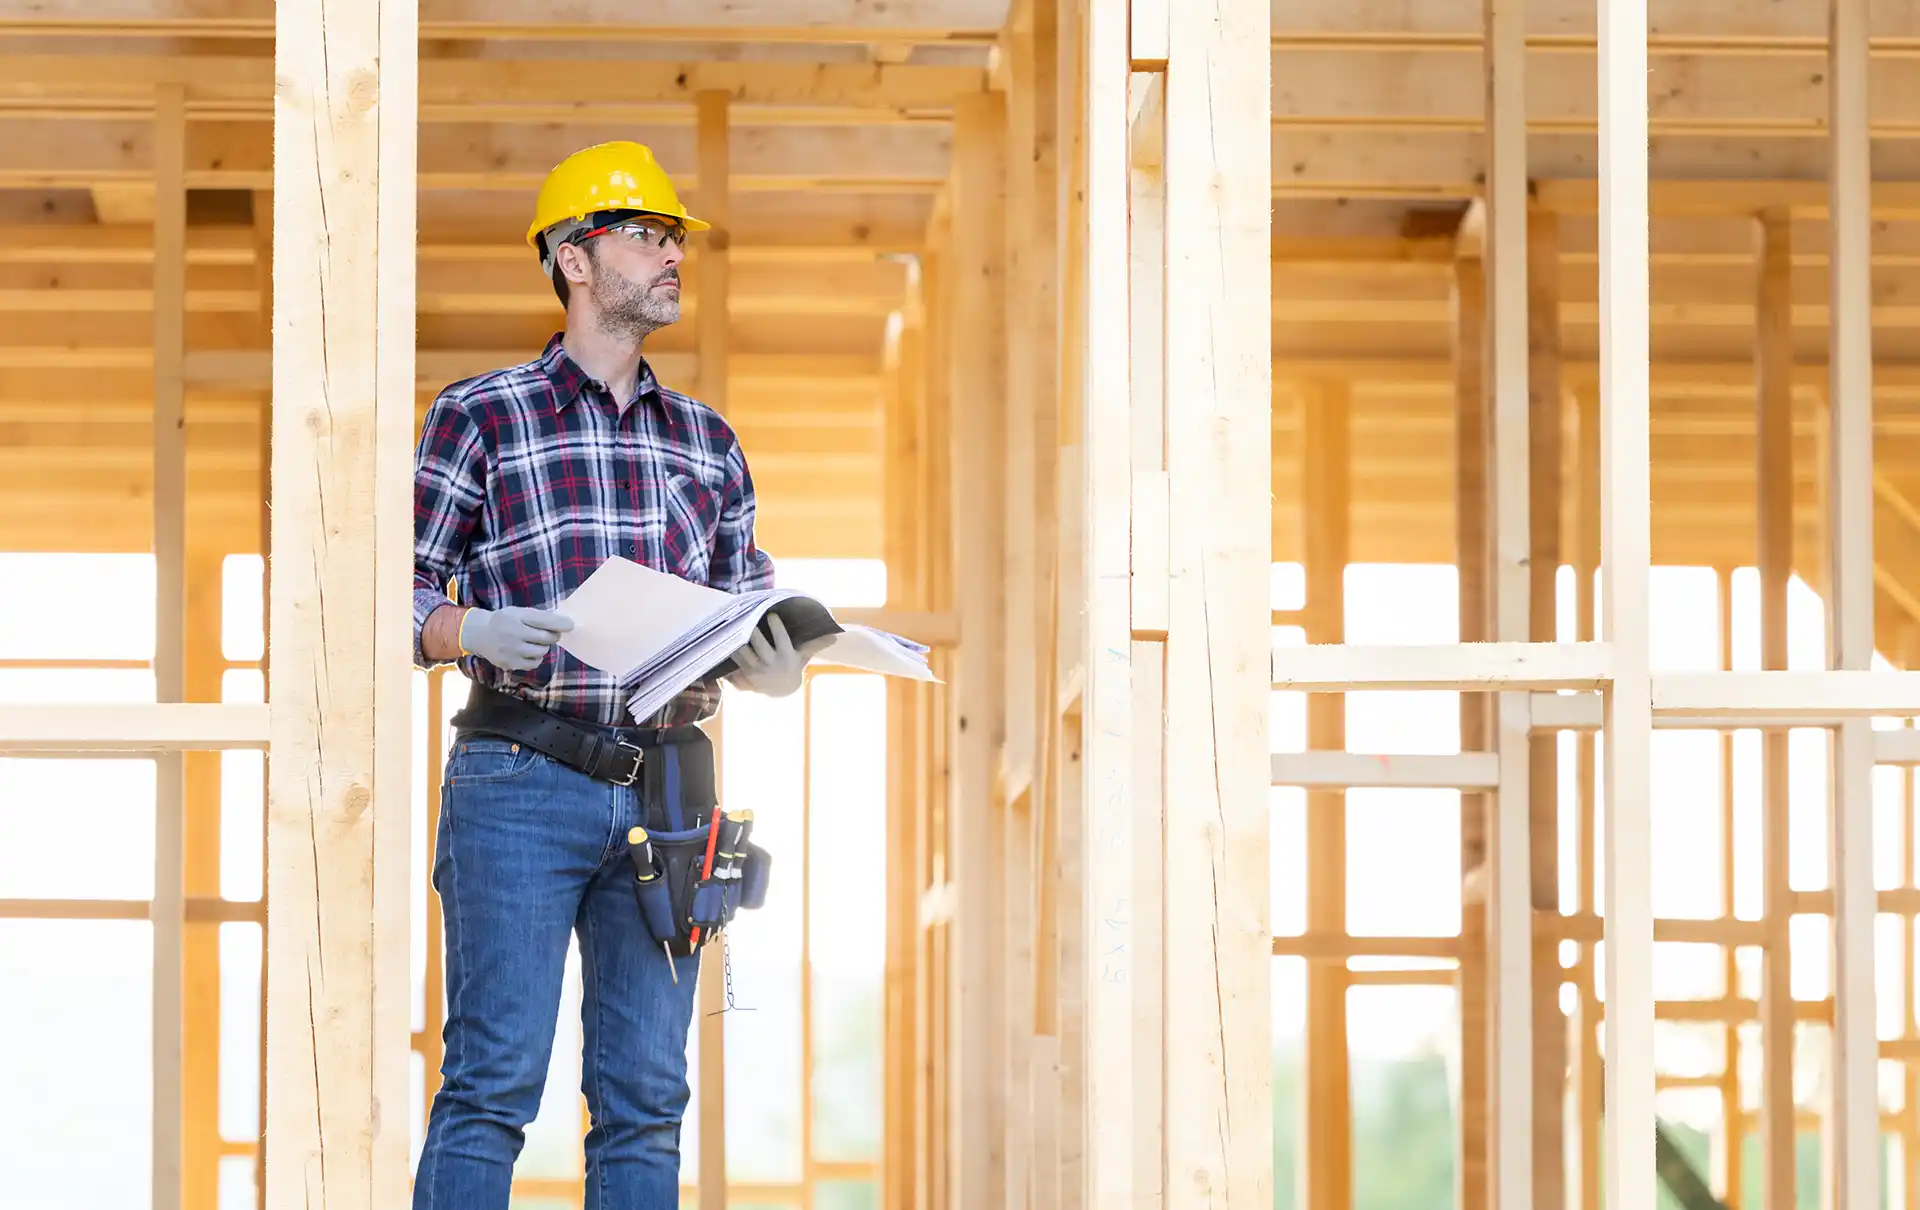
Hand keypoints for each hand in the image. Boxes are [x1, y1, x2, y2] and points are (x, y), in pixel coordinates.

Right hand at [459, 606, 573, 670]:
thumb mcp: (518, 612)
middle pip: (546, 638)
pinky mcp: (510, 663)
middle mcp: (514, 634)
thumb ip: (538, 617)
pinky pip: (534, 663)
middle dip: (552, 636)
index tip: (570, 625)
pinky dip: (536, 658)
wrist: (479, 634)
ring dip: (543, 647)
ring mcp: (511, 650)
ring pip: (542, 652)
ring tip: (534, 643)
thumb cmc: (504, 621)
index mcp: (517, 617)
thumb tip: (563, 623)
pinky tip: (528, 652)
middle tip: (549, 634)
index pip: (543, 621)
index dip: (560, 623)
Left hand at [726, 613, 831, 697]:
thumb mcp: (804, 655)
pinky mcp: (745, 677)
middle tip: (746, 617)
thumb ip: (816, 644)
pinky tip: (720, 646)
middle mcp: (770, 664)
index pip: (781, 639)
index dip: (776, 626)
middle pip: (759, 645)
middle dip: (753, 632)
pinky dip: (727, 659)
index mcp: (785, 656)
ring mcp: (756, 671)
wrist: (783, 690)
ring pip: (743, 654)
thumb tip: (836, 636)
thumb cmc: (793, 665)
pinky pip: (734, 667)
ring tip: (730, 626)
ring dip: (736, 642)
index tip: (772, 614)